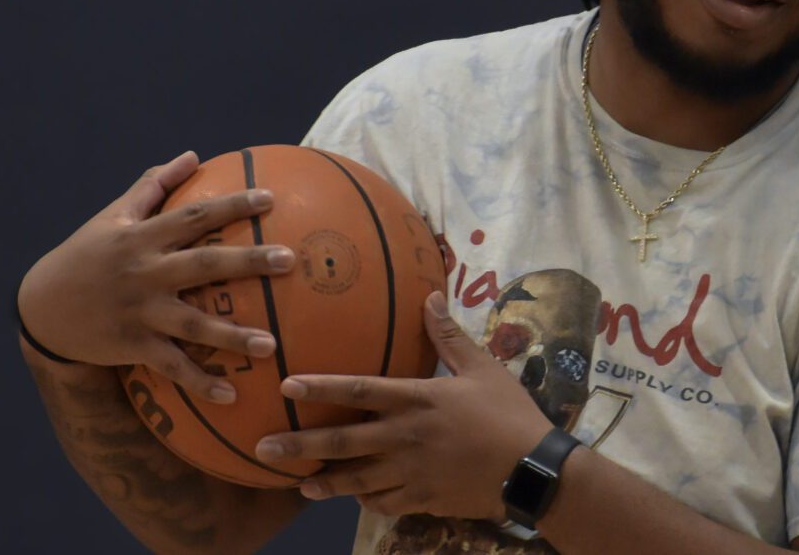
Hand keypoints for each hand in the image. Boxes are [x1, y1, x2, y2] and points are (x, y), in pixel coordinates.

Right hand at [17, 151, 294, 402]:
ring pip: (193, 325)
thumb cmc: (87, 254)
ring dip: (232, 336)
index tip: (271, 198)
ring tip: (272, 344)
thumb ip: (154, 185)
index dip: (232, 205)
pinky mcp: (133, 346)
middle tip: (290, 260)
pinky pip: (172, 367)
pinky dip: (199, 382)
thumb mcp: (114, 215)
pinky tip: (233, 396)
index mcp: (143, 238)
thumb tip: (192, 155)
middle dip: (248, 262)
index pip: (195, 216)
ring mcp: (141, 312)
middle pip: (204, 266)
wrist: (42, 308)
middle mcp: (145, 273)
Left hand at [254, 292, 551, 519]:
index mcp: (417, 400)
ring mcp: (411, 474)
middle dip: (300, 445)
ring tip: (297, 485)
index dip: (321, 388)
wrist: (532, 469)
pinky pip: (384, 503)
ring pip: (356, 481)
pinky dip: (365, 501)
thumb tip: (428, 294)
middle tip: (265, 447)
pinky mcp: (423, 500)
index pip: (359, 390)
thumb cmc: (507, 412)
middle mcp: (405, 438)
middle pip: (343, 442)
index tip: (287, 385)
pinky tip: (353, 499)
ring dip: (324, 483)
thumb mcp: (482, 366)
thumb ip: (449, 334)